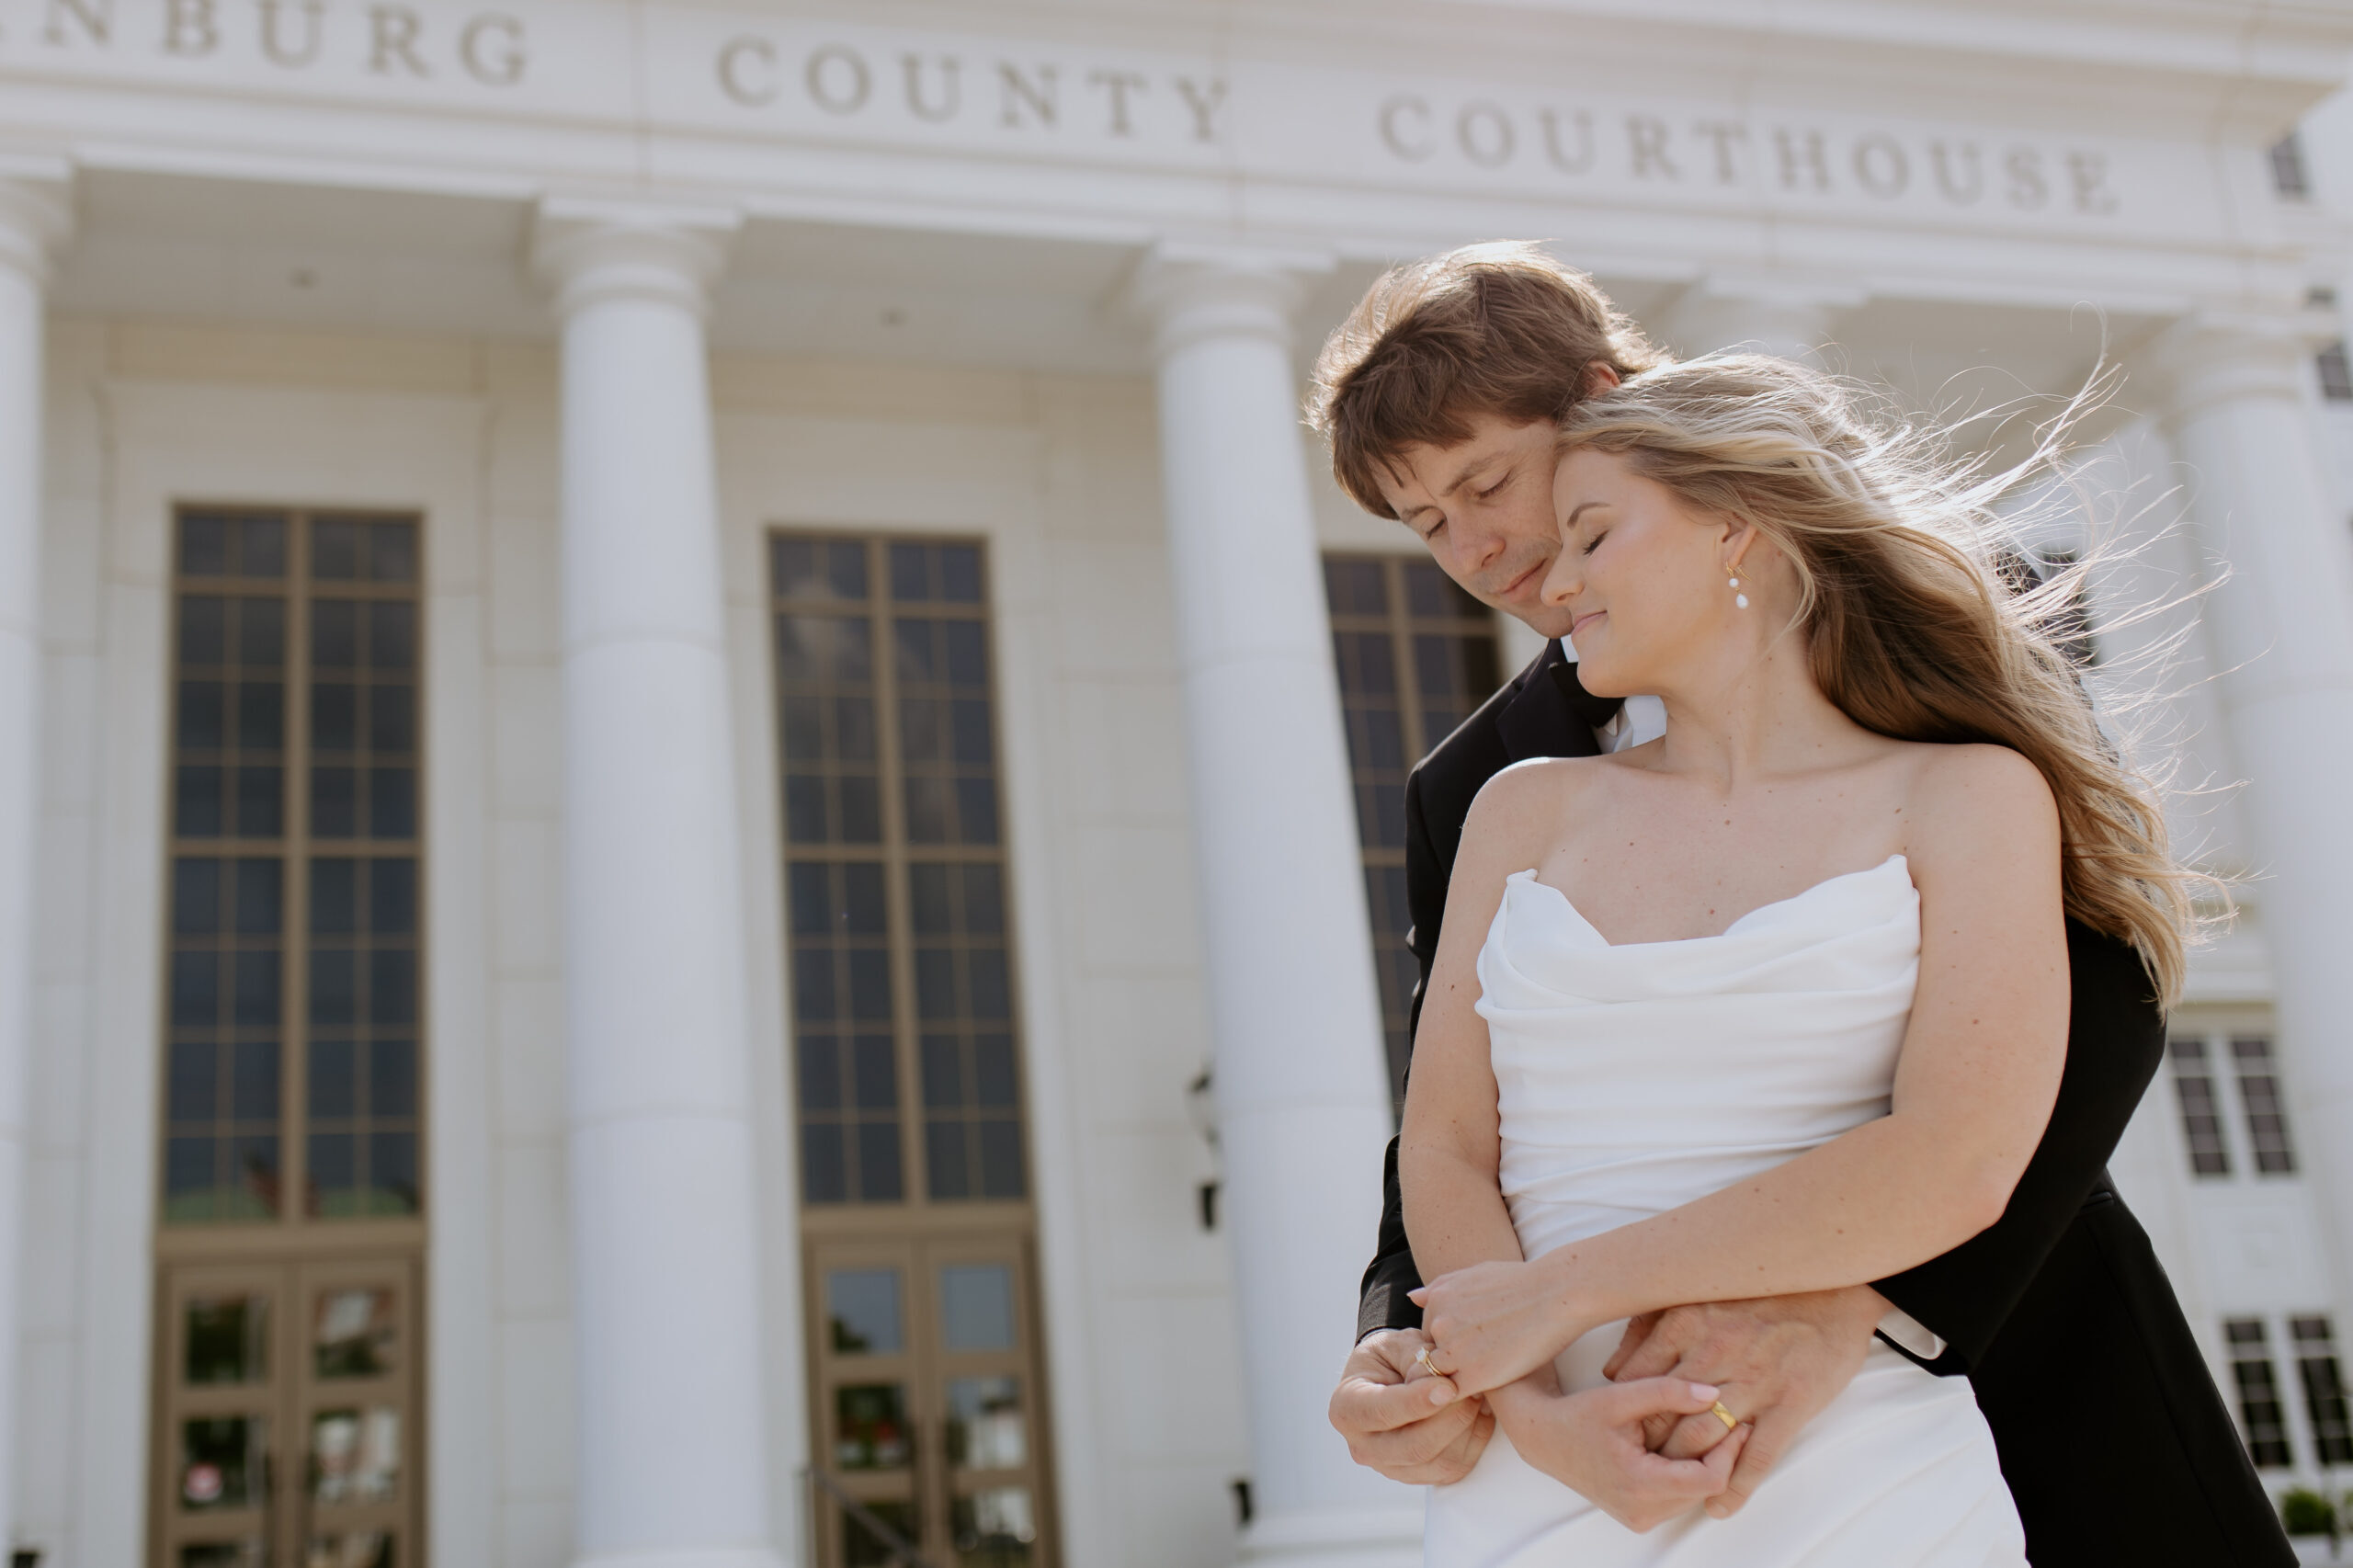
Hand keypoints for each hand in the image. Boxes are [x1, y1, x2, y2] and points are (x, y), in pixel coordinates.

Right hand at [1329, 1328, 1495, 1484]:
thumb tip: (1443, 1382)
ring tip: (1479, 1395)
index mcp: (1346, 1409)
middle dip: (1451, 1419)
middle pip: (1413, 1448)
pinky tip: (1479, 1412)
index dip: (1416, 1402)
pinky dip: (1474, 1441)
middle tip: (1474, 1389)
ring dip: (1467, 1429)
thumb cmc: (1391, 1358)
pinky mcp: (1421, 1478)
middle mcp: (1363, 1447)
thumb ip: (1415, 1360)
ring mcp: (1391, 1469)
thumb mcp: (1396, 1345)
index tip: (1449, 1387)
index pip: (1381, 1412)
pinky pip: (1455, 1469)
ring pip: (1439, 1463)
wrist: (1392, 1379)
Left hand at [1410, 1258, 1581, 1395]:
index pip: (1429, 1336)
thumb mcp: (1476, 1273)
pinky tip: (1495, 1386)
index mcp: (1436, 1299)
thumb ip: (1442, 1288)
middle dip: (1452, 1365)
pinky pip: (1457, 1397)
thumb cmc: (1523, 1283)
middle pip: (1432, 1358)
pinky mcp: (1472, 1376)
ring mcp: (1452, 1351)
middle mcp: (1438, 1324)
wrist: (1557, 1294)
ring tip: (1491, 1375)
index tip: (1478, 1347)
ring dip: (1460, 1382)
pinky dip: (1471, 1397)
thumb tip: (1413, 1297)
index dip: (1451, 1346)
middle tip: (1486, 1362)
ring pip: (1442, 1379)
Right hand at [1490, 1373, 1748, 1532]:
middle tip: (1728, 1420)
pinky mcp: (1638, 1515)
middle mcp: (1641, 1510)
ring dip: (1704, 1464)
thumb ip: (1668, 1392)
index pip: (1708, 1480)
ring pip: (1695, 1495)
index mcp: (1637, 1484)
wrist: (1542, 1438)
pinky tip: (1680, 1444)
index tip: (1738, 1423)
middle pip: (1706, 1490)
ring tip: (1703, 1428)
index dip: (1729, 1452)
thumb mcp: (1620, 1396)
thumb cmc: (1578, 1415)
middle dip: (1720, 1456)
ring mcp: (1639, 1517)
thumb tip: (1713, 1394)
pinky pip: (1679, 1497)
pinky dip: (1687, 1472)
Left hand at [1604, 1286, 1886, 1518]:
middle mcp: (1714, 1352)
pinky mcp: (1790, 1403)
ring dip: (1682, 1469)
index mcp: (1686, 1321)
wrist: (1834, 1290)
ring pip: (1700, 1439)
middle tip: (1640, 1465)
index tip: (1621, 1430)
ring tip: (1673, 1486)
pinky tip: (1718, 1506)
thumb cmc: (1759, 1292)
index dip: (1624, 1412)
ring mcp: (1753, 1381)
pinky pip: (1755, 1457)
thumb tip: (1616, 1368)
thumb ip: (1650, 1325)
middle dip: (1646, 1447)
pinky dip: (1733, 1488)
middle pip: (1662, 1415)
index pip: (1635, 1381)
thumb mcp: (1697, 1292)